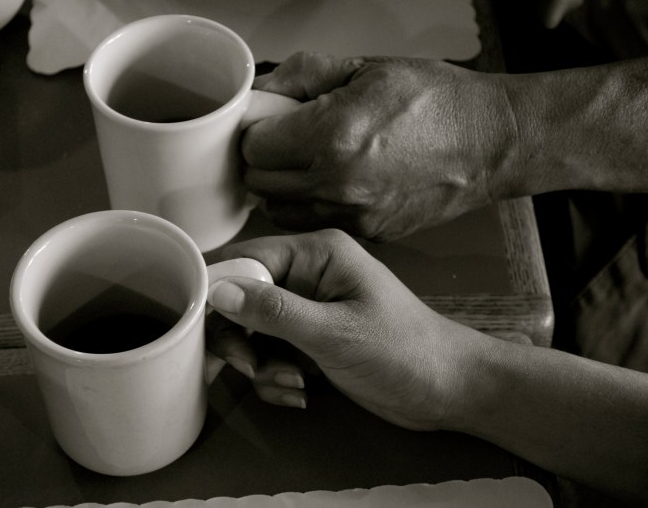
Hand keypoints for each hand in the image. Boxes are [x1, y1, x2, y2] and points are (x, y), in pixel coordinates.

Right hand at [206, 229, 484, 430]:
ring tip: (295, 383)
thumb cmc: (401, 351)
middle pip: (241, 299)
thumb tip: (216, 291)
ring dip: (264, 366)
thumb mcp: (334, 332)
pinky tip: (304, 392)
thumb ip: (274, 312)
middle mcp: (306, 276)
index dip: (216, 290)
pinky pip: (271, 356)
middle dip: (242, 339)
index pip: (245, 259)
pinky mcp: (310, 342)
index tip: (198, 327)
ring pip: (253, 334)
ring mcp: (308, 310)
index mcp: (315, 254)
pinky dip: (278, 378)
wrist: (448, 390)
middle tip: (252, 366)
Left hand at [242, 52, 514, 241]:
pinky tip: (334, 183)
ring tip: (307, 163)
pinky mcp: (368, 233)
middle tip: (284, 140)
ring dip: (282, 189)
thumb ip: (302, 76)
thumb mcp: (366, 67)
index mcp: (330, 136)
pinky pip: (315, 223)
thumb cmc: (437, 100)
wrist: (491, 142)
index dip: (255, 131)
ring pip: (280, 211)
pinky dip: (311, 206)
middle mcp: (336, 183)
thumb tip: (262, 91)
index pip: (252, 147)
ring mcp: (352, 214)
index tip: (270, 122)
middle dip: (263, 160)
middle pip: (259, 183)